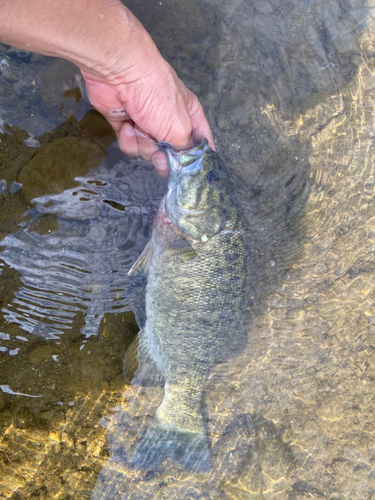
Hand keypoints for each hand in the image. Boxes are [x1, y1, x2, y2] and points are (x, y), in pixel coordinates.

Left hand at [81, 36, 213, 176]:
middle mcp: (169, 120)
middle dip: (163, 157)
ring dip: (143, 146)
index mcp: (189, 115)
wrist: (120, 74)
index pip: (200, 140)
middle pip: (171, 152)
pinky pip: (131, 145)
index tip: (194, 171)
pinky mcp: (126, 125)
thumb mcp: (180, 127)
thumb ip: (185, 150)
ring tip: (140, 130)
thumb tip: (185, 164)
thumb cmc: (156, 95)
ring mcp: (146, 123)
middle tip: (160, 155)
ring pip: (149, 151)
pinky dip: (128, 139)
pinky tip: (126, 126)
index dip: (198, 156)